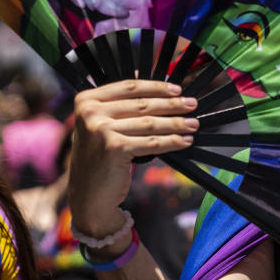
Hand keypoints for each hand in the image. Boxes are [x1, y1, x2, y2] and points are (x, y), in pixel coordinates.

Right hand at [68, 80, 197, 238]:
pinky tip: (185, 141)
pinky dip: (172, 141)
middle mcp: (90, 113)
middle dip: (171, 105)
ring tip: (193, 124)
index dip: (156, 87)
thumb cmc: (99, 159)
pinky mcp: (114, 148)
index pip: (129, 87)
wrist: (89, 196)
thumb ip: (118, 105)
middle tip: (192, 104)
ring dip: (176, 124)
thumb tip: (152, 84)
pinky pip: (152, 142)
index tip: (177, 89)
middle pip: (142, 104)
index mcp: (86, 101)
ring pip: (150, 123)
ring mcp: (101, 130)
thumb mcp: (100, 126)